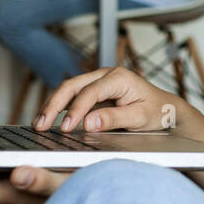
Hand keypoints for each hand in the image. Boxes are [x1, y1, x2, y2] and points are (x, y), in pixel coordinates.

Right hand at [36, 67, 190, 135]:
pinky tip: (48, 121)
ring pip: (68, 89)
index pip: (90, 92)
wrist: (166, 109)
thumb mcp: (140, 118)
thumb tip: (88, 123)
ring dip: (52, 106)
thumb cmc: (157, 112)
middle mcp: (106, 75)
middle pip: (73, 86)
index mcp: (119, 78)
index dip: (76, 110)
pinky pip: (72, 97)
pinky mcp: (94, 92)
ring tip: (38, 124)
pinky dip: (59, 108)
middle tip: (41, 125)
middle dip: (54, 105)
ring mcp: (99, 82)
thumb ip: (114, 119)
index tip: (66, 127)